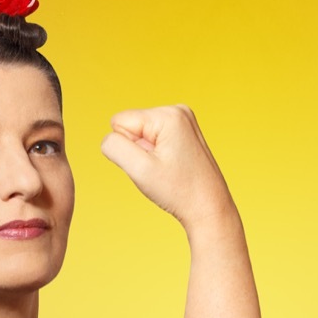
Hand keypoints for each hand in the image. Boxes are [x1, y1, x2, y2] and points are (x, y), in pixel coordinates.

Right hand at [100, 105, 233, 225]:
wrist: (209, 208)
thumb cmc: (178, 191)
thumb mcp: (139, 170)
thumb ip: (114, 147)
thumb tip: (109, 137)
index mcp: (168, 114)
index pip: (119, 121)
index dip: (129, 149)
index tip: (152, 164)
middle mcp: (178, 110)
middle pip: (131, 126)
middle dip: (139, 151)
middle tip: (161, 169)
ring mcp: (183, 120)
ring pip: (141, 134)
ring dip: (148, 154)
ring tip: (168, 169)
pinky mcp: (184, 131)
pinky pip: (153, 139)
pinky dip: (158, 155)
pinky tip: (173, 167)